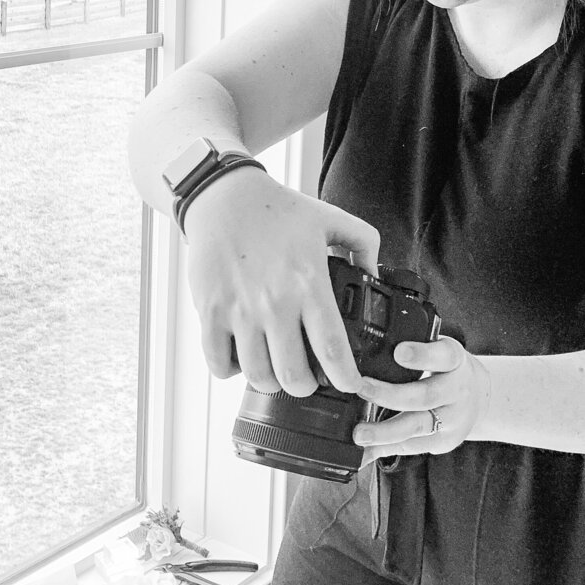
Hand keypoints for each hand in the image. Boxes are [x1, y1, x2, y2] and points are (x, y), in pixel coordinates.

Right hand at [182, 167, 379, 396]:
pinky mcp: (210, 311)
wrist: (224, 197)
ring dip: (271, 382)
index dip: (345, 378)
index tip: (350, 386)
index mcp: (308, 283)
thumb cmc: (277, 209)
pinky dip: (233, 371)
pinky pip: (219, 363)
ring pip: (257, 375)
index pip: (331, 348)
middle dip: (306, 387)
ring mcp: (238, 310)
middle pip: (293, 375)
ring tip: (277, 371)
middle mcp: (274, 302)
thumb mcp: (330, 218)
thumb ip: (363, 243)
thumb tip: (374, 274)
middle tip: (309, 380)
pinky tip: (243, 357)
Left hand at [353, 336, 490, 460]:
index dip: (421, 355)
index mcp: (454, 359)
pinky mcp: (445, 441)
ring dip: (385, 432)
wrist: (479, 397)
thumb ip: (414, 350)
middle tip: (361, 389)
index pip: (442, 355)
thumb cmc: (445, 369)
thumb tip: (362, 352)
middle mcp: (457, 390)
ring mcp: (453, 419)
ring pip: (418, 427)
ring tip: (360, 434)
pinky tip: (364, 452)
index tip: (398, 352)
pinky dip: (385, 449)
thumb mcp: (438, 350)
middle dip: (390, 394)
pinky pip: (413, 447)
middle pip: (425, 395)